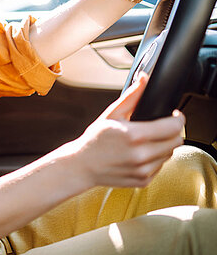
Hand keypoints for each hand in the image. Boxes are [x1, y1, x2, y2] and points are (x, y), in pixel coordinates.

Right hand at [66, 73, 184, 187]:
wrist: (82, 166)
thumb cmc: (94, 140)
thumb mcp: (111, 114)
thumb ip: (132, 96)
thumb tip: (144, 78)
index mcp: (134, 136)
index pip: (174, 127)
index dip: (178, 118)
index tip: (174, 115)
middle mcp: (141, 155)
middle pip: (176, 141)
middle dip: (172, 131)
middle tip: (160, 126)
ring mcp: (143, 170)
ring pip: (169, 154)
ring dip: (164, 145)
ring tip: (147, 140)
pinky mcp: (144, 181)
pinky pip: (160, 166)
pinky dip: (155, 159)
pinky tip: (140, 153)